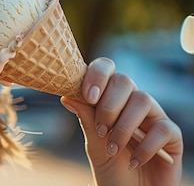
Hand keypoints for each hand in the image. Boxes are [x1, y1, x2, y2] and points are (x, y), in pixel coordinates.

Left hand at [60, 57, 182, 185]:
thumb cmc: (111, 169)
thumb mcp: (94, 144)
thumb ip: (86, 119)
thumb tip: (67, 95)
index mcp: (112, 99)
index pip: (107, 70)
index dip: (97, 75)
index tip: (87, 96)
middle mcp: (133, 104)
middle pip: (124, 81)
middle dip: (108, 104)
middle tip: (101, 129)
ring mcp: (154, 118)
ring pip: (143, 100)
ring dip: (123, 126)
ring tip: (113, 148)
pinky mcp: (172, 137)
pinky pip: (163, 129)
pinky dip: (145, 146)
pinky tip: (134, 161)